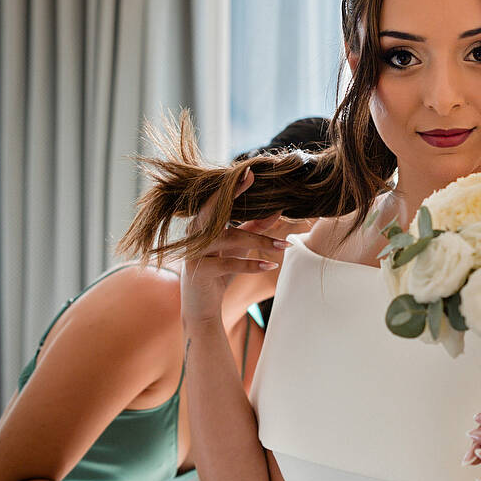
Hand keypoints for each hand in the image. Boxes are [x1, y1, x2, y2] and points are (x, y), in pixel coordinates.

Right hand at [180, 168, 288, 327]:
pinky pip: (228, 264)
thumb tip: (277, 210)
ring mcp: (194, 252)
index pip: (217, 201)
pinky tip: (271, 265)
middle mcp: (195, 234)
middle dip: (234, 195)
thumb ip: (253, 228)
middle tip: (255, 181)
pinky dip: (251, 264)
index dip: (233, 187)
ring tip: (285, 245)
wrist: (201, 308)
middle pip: (217, 211)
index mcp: (202, 224)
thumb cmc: (219, 272)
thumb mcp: (237, 248)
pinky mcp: (199, 272)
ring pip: (230, 238)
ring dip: (261, 241)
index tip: (250, 172)